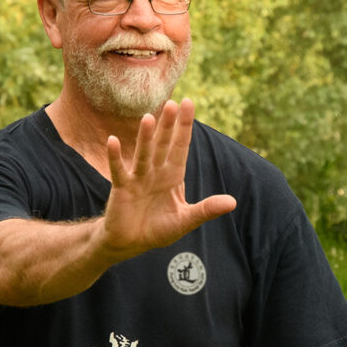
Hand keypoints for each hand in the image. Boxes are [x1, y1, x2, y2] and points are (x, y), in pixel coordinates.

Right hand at [101, 98, 235, 257]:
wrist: (131, 242)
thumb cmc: (158, 229)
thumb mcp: (185, 220)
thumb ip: (206, 210)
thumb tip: (233, 202)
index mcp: (173, 176)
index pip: (181, 147)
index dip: (185, 126)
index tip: (189, 103)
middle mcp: (156, 172)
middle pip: (164, 144)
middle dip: (169, 125)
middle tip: (173, 103)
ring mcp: (138, 178)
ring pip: (144, 154)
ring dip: (145, 137)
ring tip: (148, 118)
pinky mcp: (122, 189)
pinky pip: (119, 170)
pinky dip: (116, 157)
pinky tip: (113, 141)